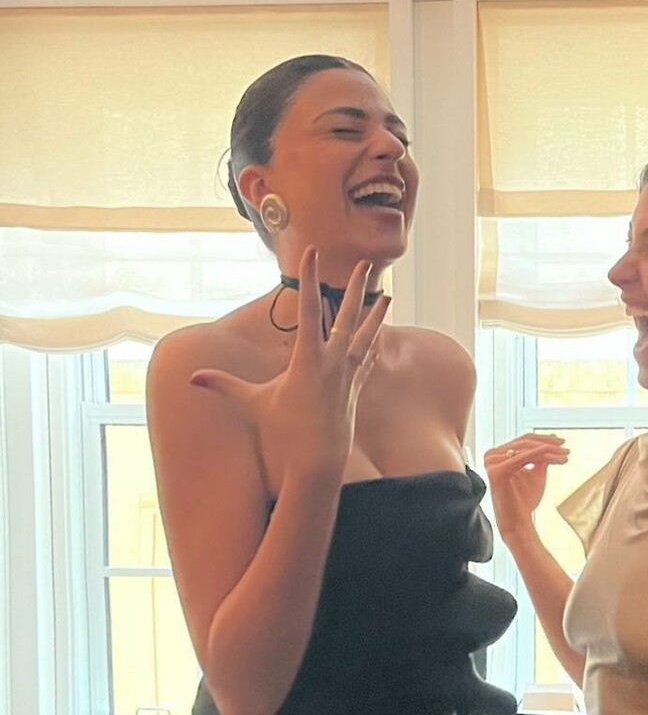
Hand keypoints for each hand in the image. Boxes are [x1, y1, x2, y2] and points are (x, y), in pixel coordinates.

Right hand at [190, 249, 388, 484]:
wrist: (318, 461)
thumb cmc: (284, 431)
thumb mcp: (254, 404)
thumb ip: (225, 385)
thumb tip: (192, 379)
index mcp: (308, 358)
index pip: (307, 309)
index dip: (310, 279)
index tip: (313, 254)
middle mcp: (333, 361)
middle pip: (347, 315)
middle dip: (354, 288)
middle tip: (363, 264)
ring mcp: (348, 374)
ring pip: (366, 336)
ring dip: (376, 315)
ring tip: (387, 296)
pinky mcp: (356, 387)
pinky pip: (368, 359)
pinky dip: (375, 344)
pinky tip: (382, 334)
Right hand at [483, 434, 569, 541]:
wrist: (517, 522)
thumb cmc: (524, 500)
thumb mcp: (536, 473)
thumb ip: (542, 456)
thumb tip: (553, 438)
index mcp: (498, 455)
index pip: (523, 441)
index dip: (544, 439)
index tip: (563, 442)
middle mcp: (491, 456)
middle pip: (525, 443)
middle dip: (548, 444)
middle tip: (567, 449)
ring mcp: (492, 463)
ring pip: (526, 449)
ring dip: (548, 450)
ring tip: (564, 456)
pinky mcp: (496, 471)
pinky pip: (522, 458)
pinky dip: (539, 454)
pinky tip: (553, 456)